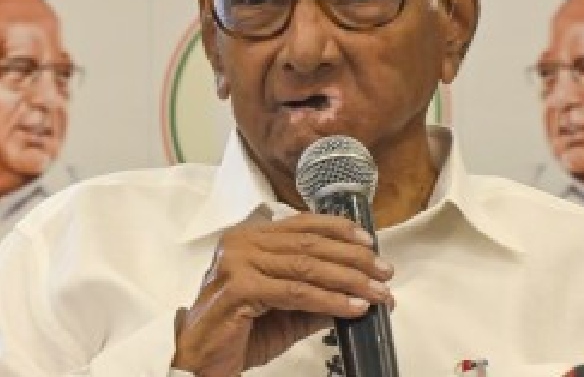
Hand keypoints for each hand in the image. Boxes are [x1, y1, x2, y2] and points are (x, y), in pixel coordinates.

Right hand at [171, 214, 393, 375]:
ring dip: (349, 280)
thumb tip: (361, 289)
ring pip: (307, 266)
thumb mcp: (286, 310)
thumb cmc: (238, 333)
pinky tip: (352, 307)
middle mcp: (242, 242)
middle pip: (310, 244)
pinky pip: (296, 292)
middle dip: (354, 259)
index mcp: (250, 237)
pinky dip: (330, 300)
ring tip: (377, 292)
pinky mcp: (240, 288)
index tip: (371, 244)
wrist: (199, 360)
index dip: (340, 230)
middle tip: (384, 272)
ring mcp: (238, 263)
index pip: (303, 224)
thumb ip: (317, 295)